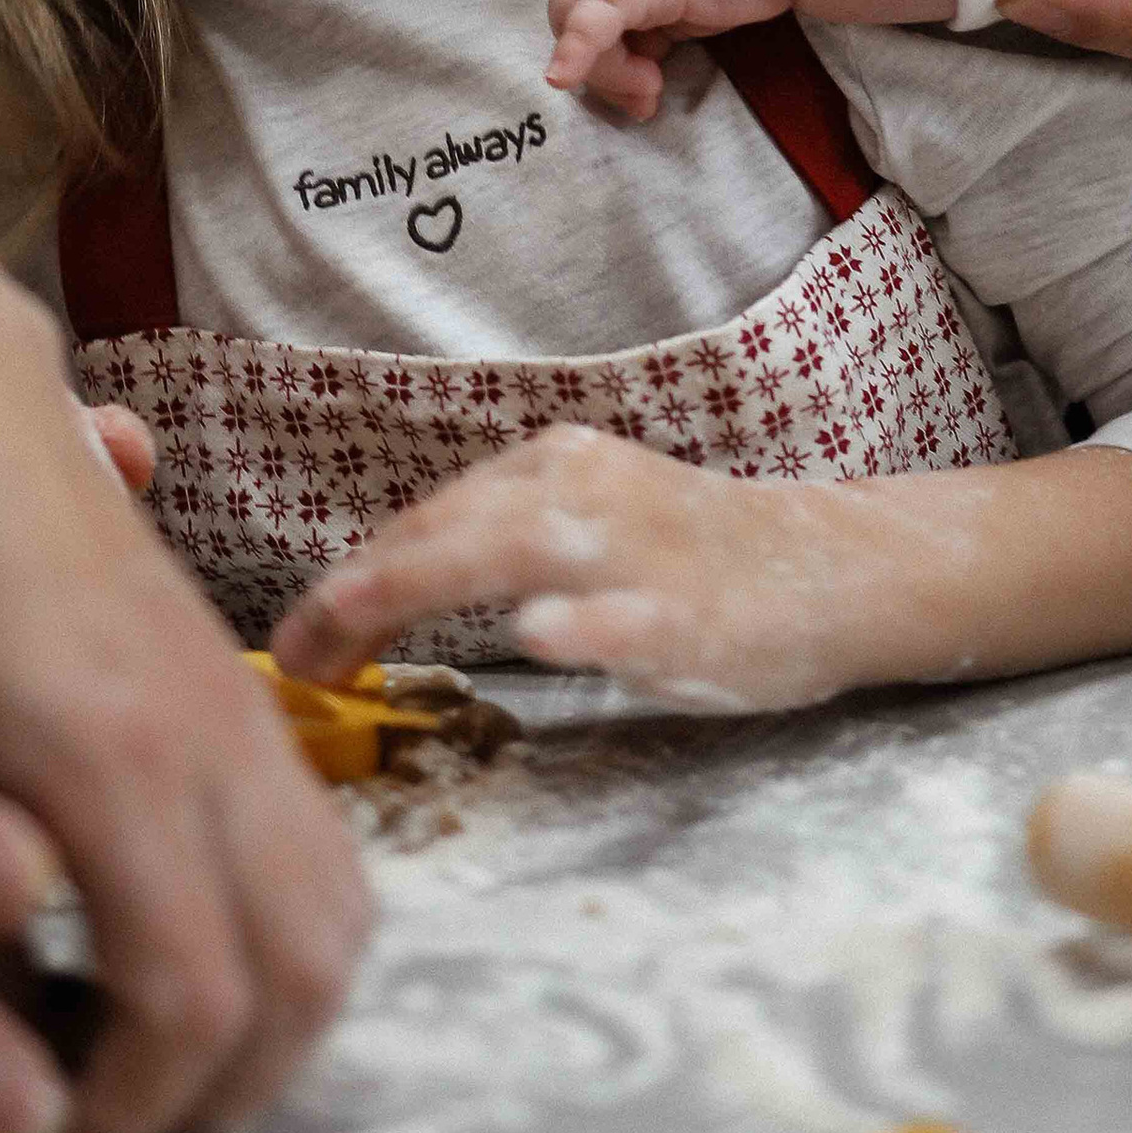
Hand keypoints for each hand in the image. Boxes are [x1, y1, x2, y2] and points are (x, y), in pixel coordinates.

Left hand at [0, 130, 369, 1132]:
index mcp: (104, 755)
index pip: (183, 1004)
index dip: (116, 1112)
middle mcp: (213, 738)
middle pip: (292, 990)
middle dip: (203, 1100)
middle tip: (85, 1124)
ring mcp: (253, 714)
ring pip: (337, 931)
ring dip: (265, 1032)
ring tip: (137, 1060)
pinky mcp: (259, 701)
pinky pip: (328, 862)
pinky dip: (286, 950)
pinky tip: (176, 962)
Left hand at [272, 428, 1131, 710]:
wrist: (843, 569)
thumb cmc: (699, 561)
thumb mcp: (583, 525)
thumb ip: (492, 547)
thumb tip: (370, 599)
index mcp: (552, 467)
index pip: (419, 523)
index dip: (342, 586)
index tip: (293, 650)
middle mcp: (584, 491)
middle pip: (439, 532)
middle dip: (349, 596)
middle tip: (288, 665)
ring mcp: (640, 551)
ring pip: (510, 550)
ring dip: (416, 590)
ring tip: (343, 641)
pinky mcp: (695, 613)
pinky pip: (628, 614)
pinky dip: (584, 622)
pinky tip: (541, 636)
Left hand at [545, 0, 779, 117]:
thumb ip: (656, 14)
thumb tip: (642, 58)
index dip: (594, 43)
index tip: (643, 79)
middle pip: (564, 7)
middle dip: (597, 63)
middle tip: (644, 96)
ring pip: (573, 17)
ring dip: (607, 69)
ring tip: (652, 89)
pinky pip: (596, 14)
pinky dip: (578, 48)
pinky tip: (564, 76)